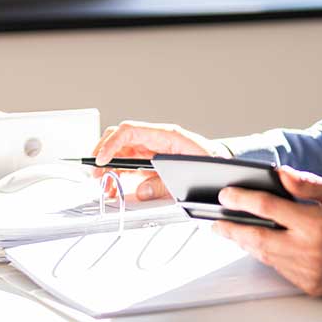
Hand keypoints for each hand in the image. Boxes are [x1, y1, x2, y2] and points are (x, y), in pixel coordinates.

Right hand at [92, 120, 226, 199]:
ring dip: (109, 168)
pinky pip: (129, 163)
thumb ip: (163, 184)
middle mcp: (156, 139)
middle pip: (120, 139)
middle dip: (104, 155)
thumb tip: (141, 191)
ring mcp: (152, 149)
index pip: (130, 130)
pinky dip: (118, 174)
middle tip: (97, 174)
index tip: (102, 160)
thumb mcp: (189, 175)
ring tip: (105, 186)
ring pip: (121, 152)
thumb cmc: (211, 163)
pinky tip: (114, 186)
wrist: (224, 166)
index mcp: (166, 135)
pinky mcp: (152, 160)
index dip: (111, 144)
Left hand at [213, 166, 321, 296]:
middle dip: (232, 228)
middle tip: (218, 221)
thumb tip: (279, 175)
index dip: (242, 200)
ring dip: (247, 243)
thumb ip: (307, 185)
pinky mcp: (311, 287)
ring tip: (234, 231)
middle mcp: (310, 251)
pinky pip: (280, 270)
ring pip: (266, 256)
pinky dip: (268, 256)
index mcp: (317, 224)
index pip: (268, 208)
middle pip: (257, 238)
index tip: (227, 195)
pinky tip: (261, 245)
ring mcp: (309, 272)